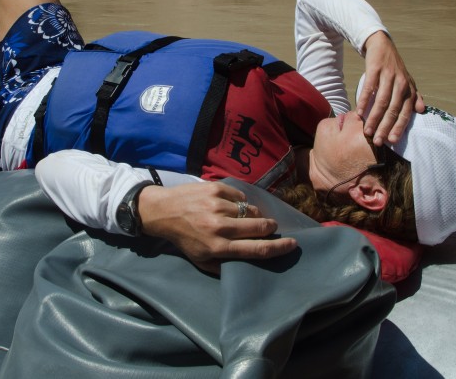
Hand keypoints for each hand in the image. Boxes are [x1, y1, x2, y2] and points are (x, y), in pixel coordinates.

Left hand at [137, 182, 296, 272]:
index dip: (279, 247)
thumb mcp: (201, 260)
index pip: (257, 249)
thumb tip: (248, 267)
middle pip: (260, 226)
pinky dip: (240, 202)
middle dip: (270, 227)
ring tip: (245, 218)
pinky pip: (240, 196)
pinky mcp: (215, 188)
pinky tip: (231, 206)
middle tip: (271, 228)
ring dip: (253, 215)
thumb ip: (224, 267)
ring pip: (251, 209)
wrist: (162, 211)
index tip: (292, 244)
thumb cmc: (184, 239)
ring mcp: (218, 205)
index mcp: (218, 247)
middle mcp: (220, 226)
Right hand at [358, 31, 424, 145]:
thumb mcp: (407, 81)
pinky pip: (369, 88)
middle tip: (378, 142)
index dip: (399, 127)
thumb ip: (414, 96)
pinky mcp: (375, 69)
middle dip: (385, 127)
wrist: (382, 45)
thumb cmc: (394, 67)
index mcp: (409, 89)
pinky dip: (364, 101)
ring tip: (367, 131)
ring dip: (374, 118)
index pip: (405, 112)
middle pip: (393, 109)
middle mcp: (401, 83)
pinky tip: (359, 112)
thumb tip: (421, 111)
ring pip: (381, 101)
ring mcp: (388, 76)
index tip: (392, 141)